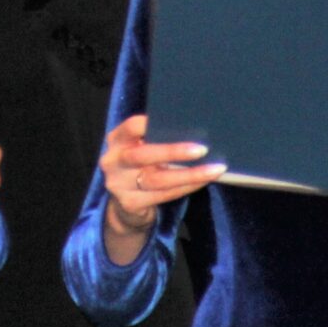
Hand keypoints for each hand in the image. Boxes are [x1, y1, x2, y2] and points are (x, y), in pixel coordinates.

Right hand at [96, 113, 224, 263]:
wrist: (124, 205)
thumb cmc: (140, 167)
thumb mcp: (140, 148)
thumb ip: (155, 139)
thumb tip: (194, 130)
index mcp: (117, 140)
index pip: (131, 127)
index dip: (152, 124)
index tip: (179, 121)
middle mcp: (113, 161)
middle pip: (143, 155)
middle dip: (174, 151)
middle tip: (202, 149)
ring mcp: (119, 185)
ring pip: (157, 179)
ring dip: (189, 174)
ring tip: (213, 169)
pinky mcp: (130, 204)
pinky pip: (163, 195)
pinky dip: (186, 188)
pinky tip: (202, 182)